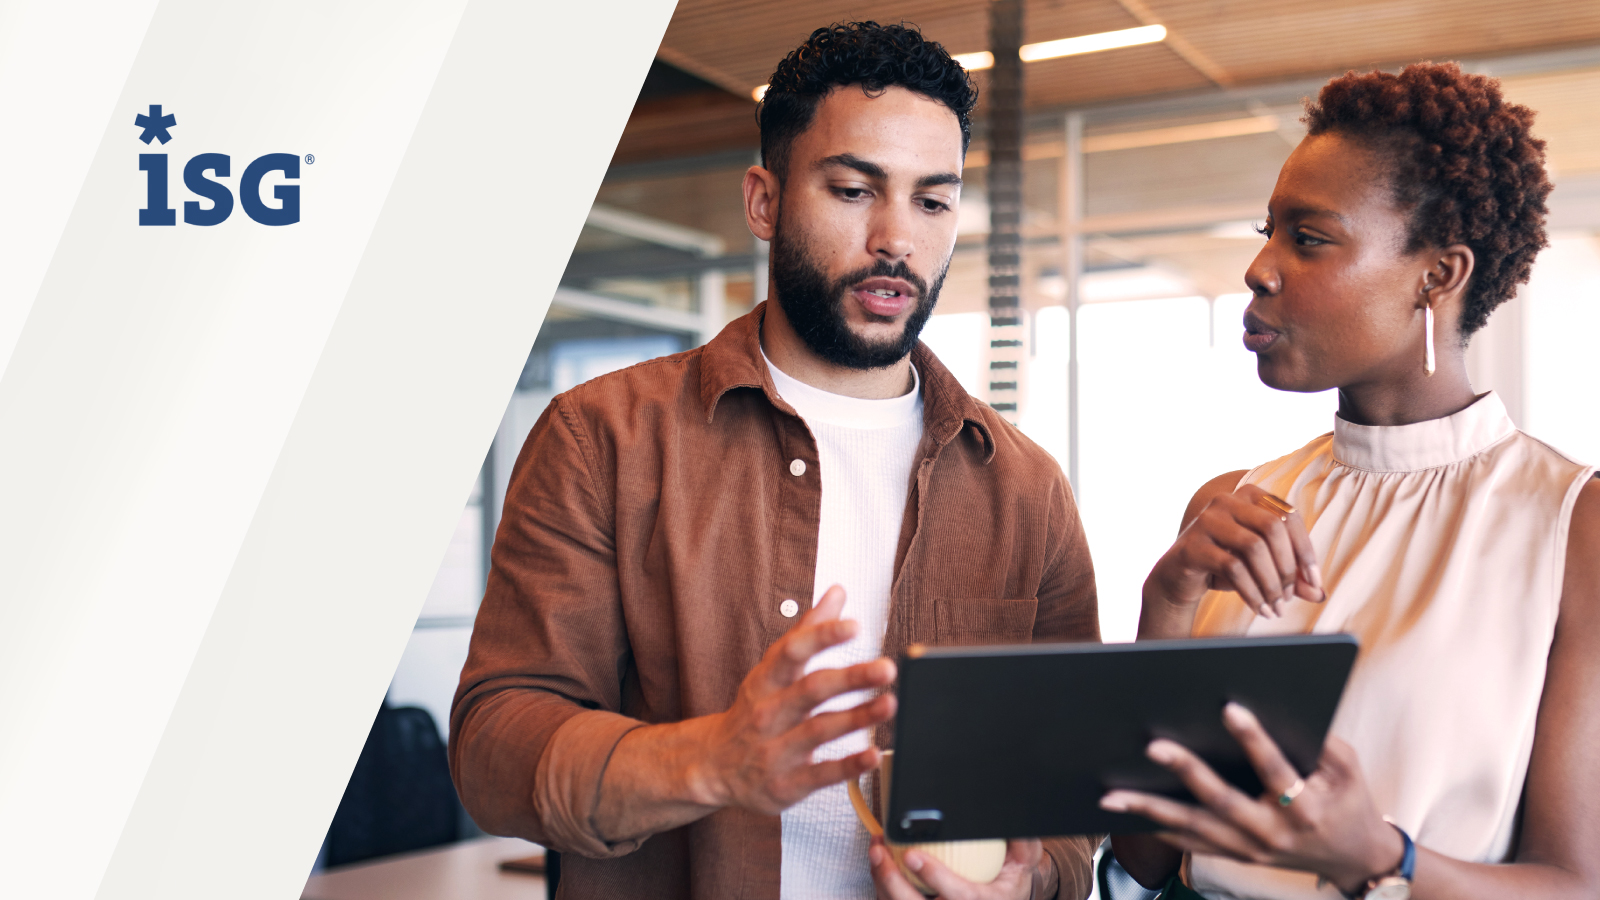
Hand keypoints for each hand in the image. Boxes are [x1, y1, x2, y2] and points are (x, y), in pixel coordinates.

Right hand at [691, 585, 897, 814]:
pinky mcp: (786, 783)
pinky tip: (873, 754)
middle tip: (886, 667)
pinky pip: (820, 774)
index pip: (792, 652)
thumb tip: (837, 593)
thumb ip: (808, 630)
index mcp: (766, 680)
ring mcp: (776, 749)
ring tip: (889, 703)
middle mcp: (769, 712)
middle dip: (851, 678)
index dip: (823, 636)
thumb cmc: (752, 711)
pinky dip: (848, 766)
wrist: (713, 766)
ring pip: (819, 730)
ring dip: (857, 717)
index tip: (854, 625)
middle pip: (811, 690)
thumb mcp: (772, 669)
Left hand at [870, 837, 1042, 899]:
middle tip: (880, 852)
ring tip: (875, 850)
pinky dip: (882, 885)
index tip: (913, 855)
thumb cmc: (1007, 885)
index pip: (958, 896)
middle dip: (892, 880)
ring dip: (881, 880)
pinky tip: (879, 862)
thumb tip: (1015, 821)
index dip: (935, 877)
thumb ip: (1023, 844)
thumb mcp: (1023, 865)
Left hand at [1100, 703, 1403, 895]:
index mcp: (1307, 807)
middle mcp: (1275, 833)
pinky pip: (1191, 844)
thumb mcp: (1347, 766)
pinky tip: (1126, 814)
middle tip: (1152, 746)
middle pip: (1222, 802)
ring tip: (1111, 794)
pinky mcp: (1237, 856)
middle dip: (1187, 771)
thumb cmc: (1349, 799)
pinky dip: (1158, 829)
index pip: (1277, 770)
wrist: (1355, 858)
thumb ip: (1318, 739)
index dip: (1254, 740)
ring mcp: (1252, 849)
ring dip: (1151, 810)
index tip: (1229, 707)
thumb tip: (1279, 701)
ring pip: (1196, 828)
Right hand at [1144, 483, 1324, 620]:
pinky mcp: (1193, 545)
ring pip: (1253, 547)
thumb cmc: (1225, 566)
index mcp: (1249, 496)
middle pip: (1272, 527)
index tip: (1314, 582)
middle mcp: (1226, 501)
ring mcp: (1207, 520)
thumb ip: (1291, 575)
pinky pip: (1232, 568)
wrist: (1178, 578)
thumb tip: (1319, 593)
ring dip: (1271, 583)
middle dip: (1288, 567)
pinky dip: (1252, 592)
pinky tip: (1259, 608)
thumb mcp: (1262, 568)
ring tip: (1276, 607)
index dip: (1306, 550)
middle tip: (1290, 597)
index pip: (1289, 517)